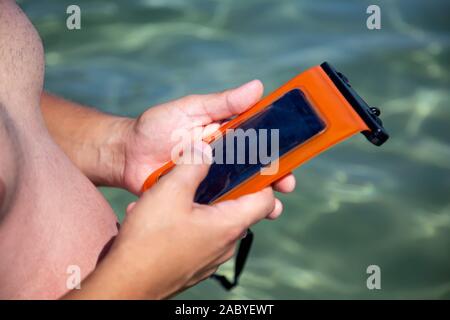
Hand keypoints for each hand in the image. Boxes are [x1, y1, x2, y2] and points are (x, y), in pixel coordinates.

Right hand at [71, 146, 276, 298]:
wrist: (124, 284)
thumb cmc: (149, 240)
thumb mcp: (170, 192)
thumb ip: (192, 166)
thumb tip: (205, 149)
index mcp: (229, 225)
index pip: (266, 201)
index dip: (263, 181)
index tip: (250, 167)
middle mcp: (225, 245)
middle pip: (238, 209)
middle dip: (222, 189)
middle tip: (202, 175)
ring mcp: (210, 259)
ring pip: (215, 223)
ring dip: (198, 206)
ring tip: (171, 197)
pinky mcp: (194, 267)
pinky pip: (198, 238)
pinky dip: (186, 224)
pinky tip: (159, 218)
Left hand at [119, 80, 295, 212]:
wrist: (125, 154)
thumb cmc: (156, 126)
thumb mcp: (191, 109)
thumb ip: (223, 103)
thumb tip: (258, 87)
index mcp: (226, 136)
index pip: (260, 142)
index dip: (279, 149)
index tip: (295, 156)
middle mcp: (223, 159)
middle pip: (257, 170)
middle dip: (276, 179)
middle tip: (286, 187)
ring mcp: (212, 181)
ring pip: (243, 192)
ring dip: (261, 200)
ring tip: (272, 209)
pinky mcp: (199, 198)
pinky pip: (220, 208)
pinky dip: (234, 215)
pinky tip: (244, 221)